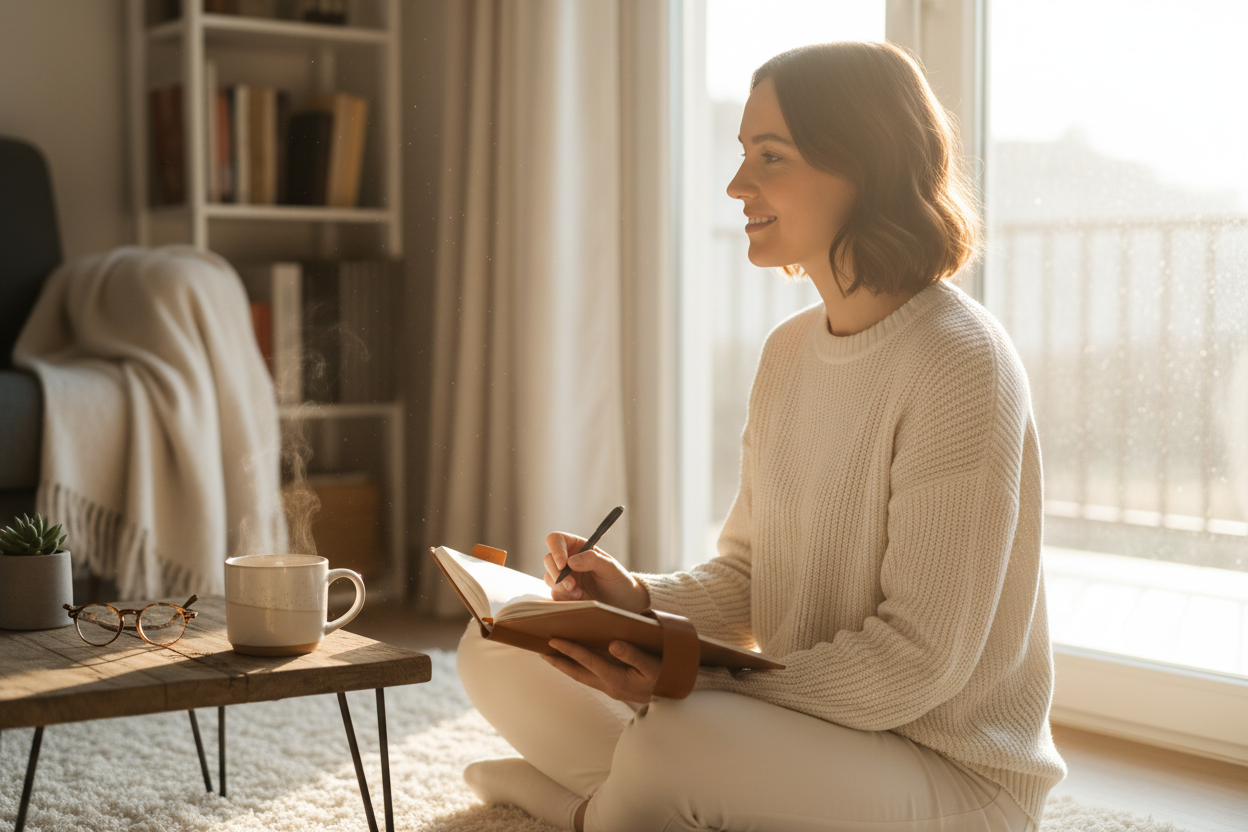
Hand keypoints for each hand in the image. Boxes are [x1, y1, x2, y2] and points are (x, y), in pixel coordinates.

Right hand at [543, 531, 649, 612]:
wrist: (622, 603)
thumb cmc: (618, 580)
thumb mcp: (610, 567)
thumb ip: (592, 560)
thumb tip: (570, 561)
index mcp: (578, 547)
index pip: (556, 540)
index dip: (556, 550)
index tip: (563, 564)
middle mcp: (568, 560)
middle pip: (548, 560)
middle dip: (558, 574)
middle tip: (572, 585)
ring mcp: (564, 577)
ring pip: (549, 578)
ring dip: (561, 587)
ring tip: (580, 594)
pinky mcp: (563, 594)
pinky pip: (554, 594)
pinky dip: (564, 598)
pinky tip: (579, 600)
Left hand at [543, 638, 660, 702]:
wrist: (676, 695)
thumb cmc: (665, 676)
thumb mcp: (652, 666)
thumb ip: (633, 655)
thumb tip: (614, 644)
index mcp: (616, 678)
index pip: (587, 661)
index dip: (570, 650)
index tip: (553, 640)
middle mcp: (609, 686)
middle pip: (577, 673)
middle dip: (558, 662)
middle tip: (540, 650)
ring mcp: (611, 688)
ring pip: (582, 676)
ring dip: (565, 666)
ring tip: (550, 655)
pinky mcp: (614, 687)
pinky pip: (590, 676)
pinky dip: (578, 667)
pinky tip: (574, 661)